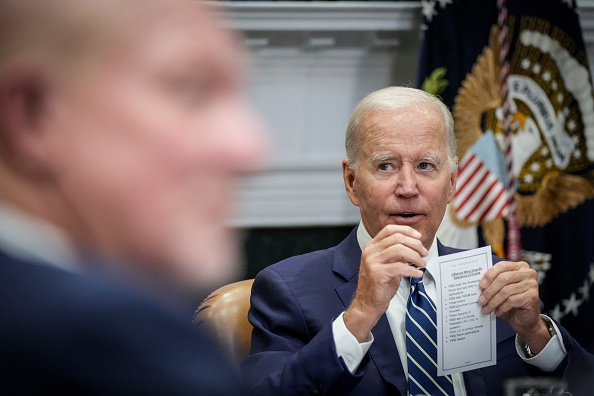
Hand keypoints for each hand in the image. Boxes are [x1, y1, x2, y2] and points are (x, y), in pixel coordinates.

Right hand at [344, 225, 427, 341]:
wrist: (368, 303)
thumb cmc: (379, 284)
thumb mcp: (387, 263)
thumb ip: (396, 252)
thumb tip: (415, 245)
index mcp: (372, 246)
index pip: (390, 229)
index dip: (406, 230)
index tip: (418, 237)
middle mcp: (370, 251)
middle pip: (397, 238)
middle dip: (415, 244)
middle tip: (424, 252)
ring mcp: (372, 262)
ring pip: (399, 249)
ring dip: (415, 256)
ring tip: (422, 263)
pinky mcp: (377, 273)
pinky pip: (399, 267)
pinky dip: (412, 270)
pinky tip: (417, 274)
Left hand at [478, 260, 550, 353]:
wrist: (525, 319)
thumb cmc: (511, 302)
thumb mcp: (501, 289)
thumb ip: (493, 282)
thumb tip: (478, 283)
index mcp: (519, 267)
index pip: (502, 266)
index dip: (489, 275)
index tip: (480, 285)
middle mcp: (528, 273)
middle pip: (503, 278)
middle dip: (489, 291)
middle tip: (480, 300)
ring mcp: (532, 285)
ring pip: (506, 291)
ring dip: (493, 301)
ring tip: (486, 308)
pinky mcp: (532, 297)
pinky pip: (512, 301)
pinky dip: (502, 307)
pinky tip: (497, 312)